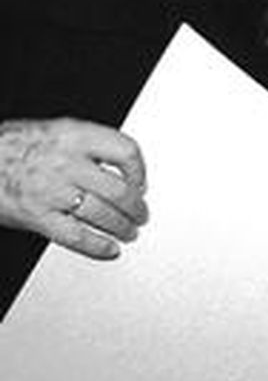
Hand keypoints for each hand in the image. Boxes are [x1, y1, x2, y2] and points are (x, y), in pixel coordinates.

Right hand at [0, 118, 147, 259]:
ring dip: (122, 227)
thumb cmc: (11, 144)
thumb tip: (117, 164)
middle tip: (141, 214)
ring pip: (102, 214)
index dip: (140, 171)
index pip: (125, 152)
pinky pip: (76, 236)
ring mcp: (53, 191)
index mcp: (76, 136)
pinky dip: (97, 246)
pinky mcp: (37, 217)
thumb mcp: (56, 130)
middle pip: (118, 189)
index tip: (142, 183)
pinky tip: (109, 249)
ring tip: (129, 232)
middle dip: (136, 207)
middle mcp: (67, 163)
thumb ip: (87, 145)